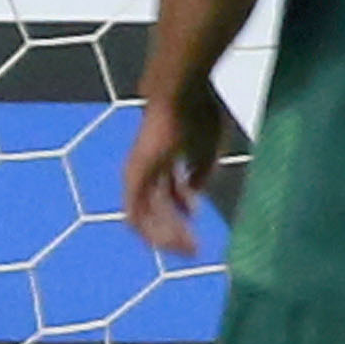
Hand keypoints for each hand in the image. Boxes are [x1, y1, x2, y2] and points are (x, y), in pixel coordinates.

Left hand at [121, 75, 232, 259]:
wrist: (181, 94)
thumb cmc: (199, 113)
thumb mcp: (210, 148)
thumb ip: (203, 172)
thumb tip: (196, 192)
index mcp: (166, 160)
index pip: (169, 195)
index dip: (183, 215)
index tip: (198, 230)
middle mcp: (148, 169)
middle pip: (157, 209)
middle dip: (175, 231)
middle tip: (194, 249)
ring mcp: (138, 173)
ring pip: (144, 217)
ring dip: (165, 236)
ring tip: (189, 247)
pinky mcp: (134, 177)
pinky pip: (136, 215)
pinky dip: (152, 231)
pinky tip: (173, 240)